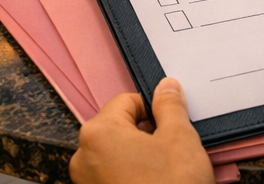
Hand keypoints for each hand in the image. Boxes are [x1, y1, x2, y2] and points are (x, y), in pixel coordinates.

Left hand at [69, 78, 214, 183]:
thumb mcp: (179, 137)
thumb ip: (170, 105)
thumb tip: (165, 88)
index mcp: (99, 132)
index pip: (127, 101)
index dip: (153, 109)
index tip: (169, 124)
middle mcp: (84, 158)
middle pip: (120, 128)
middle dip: (145, 134)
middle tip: (170, 149)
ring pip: (117, 154)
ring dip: (140, 157)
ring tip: (163, 171)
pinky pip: (114, 177)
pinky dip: (133, 176)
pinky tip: (154, 183)